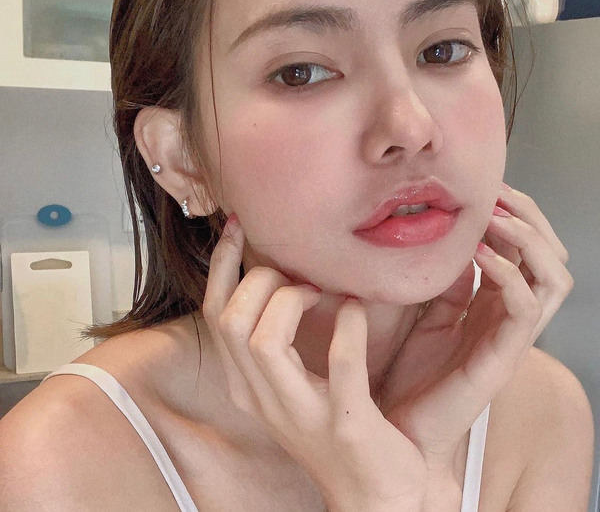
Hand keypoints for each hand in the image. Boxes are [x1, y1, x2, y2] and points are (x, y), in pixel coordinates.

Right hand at [202, 215, 426, 510]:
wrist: (373, 494)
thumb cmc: (333, 424)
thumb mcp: (290, 381)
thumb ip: (272, 334)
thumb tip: (274, 268)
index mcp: (244, 384)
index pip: (213, 314)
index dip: (222, 265)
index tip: (238, 228)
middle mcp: (261, 399)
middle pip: (228, 320)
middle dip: (256, 279)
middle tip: (294, 274)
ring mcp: (300, 414)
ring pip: (261, 339)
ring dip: (287, 299)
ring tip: (317, 291)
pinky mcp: (346, 424)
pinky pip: (342, 365)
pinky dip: (348, 326)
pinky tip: (356, 308)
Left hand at [376, 183, 572, 471]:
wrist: (400, 430)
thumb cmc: (412, 374)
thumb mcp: (427, 312)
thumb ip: (446, 281)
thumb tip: (450, 240)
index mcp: (494, 302)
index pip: (527, 247)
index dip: (515, 210)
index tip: (486, 185)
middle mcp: (511, 316)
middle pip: (551, 255)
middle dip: (530, 215)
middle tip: (497, 193)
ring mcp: (512, 337)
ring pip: (554, 277)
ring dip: (528, 238)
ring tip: (494, 218)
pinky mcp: (503, 357)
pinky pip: (525, 308)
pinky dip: (509, 273)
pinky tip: (480, 255)